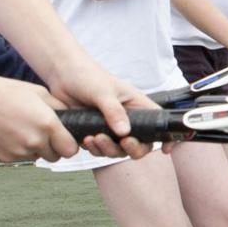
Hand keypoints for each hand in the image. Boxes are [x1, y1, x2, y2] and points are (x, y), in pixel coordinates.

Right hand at [0, 77, 84, 162]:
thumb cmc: (4, 92)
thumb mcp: (38, 92)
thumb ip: (58, 107)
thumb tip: (70, 117)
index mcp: (48, 125)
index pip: (70, 150)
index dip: (69, 145)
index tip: (64, 139)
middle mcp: (35, 142)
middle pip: (55, 157)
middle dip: (52, 148)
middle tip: (43, 134)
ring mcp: (19, 152)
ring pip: (36, 157)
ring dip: (34, 149)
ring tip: (22, 130)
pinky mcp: (4, 158)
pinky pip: (19, 158)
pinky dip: (18, 150)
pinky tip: (9, 134)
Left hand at [45, 59, 159, 159]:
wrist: (62, 76)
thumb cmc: (87, 76)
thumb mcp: (103, 91)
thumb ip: (114, 111)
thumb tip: (124, 132)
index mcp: (136, 105)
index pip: (158, 123)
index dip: (165, 138)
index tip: (165, 150)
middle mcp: (127, 119)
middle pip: (140, 143)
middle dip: (132, 148)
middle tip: (122, 143)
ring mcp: (111, 128)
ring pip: (118, 150)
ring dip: (108, 150)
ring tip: (95, 138)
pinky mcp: (95, 133)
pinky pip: (100, 149)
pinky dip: (95, 148)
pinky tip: (86, 139)